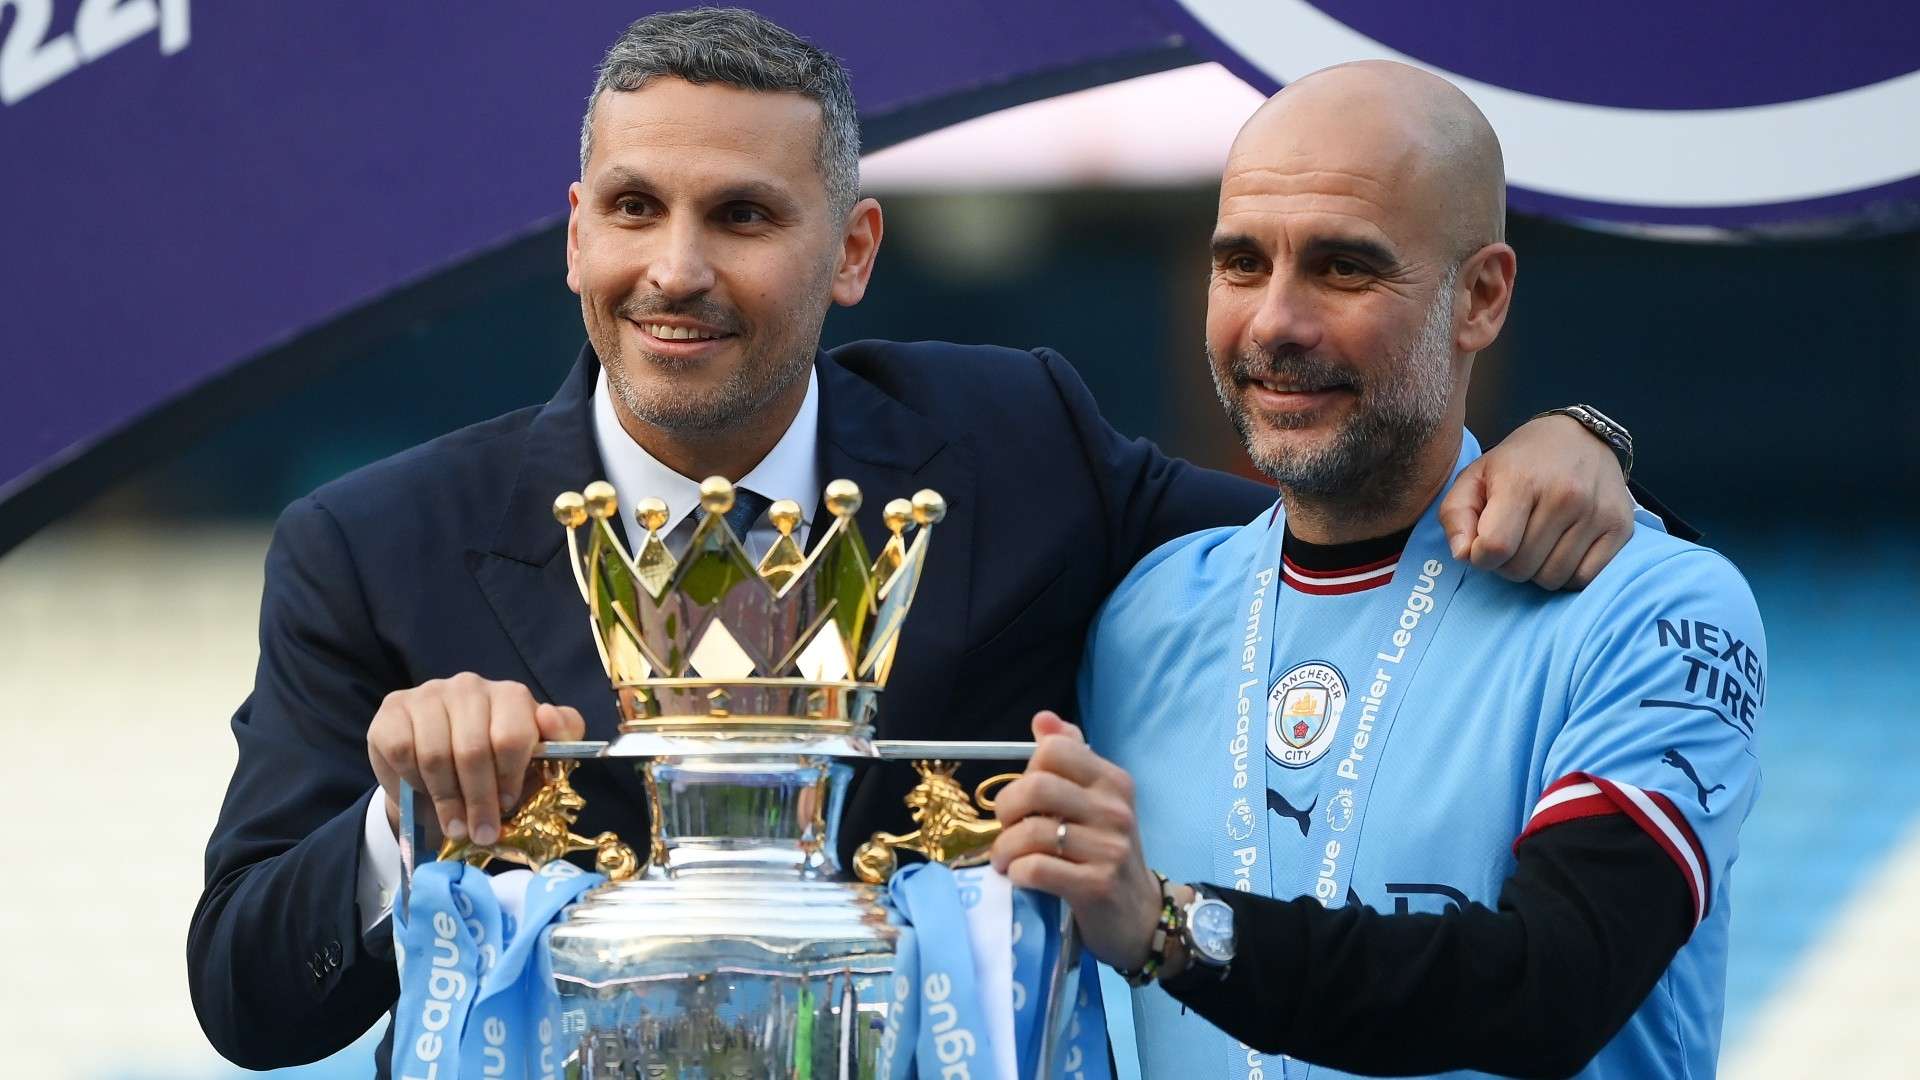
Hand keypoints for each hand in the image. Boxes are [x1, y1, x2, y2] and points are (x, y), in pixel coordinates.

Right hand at [366, 673, 584, 847]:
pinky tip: (422, 794)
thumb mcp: (535, 756)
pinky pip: (402, 751)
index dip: (510, 776)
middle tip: (481, 832)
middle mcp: (469, 687)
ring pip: (436, 755)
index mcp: (510, 695)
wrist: (438, 768)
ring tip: (454, 826)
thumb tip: (548, 718)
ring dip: (446, 800)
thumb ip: (560, 737)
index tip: (509, 805)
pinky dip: (412, 781)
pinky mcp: (393, 710)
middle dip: (479, 800)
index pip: (513, 734)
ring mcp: (428, 695)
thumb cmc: (493, 765)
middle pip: (473, 750)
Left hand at [989, 711, 1164, 969]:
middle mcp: (1114, 808)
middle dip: (1007, 809)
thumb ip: (1070, 758)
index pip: (1054, 750)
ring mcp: (1109, 848)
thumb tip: (1043, 719)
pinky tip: (1021, 877)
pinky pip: (1037, 869)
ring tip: (1006, 859)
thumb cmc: (1106, 855)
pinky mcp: (1097, 885)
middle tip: (1006, 829)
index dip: (1027, 772)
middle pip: (1036, 786)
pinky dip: (1018, 872)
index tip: (1026, 799)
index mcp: (1112, 781)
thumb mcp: (1095, 802)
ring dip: (1005, 848)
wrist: (1140, 916)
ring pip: (1031, 831)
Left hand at [1439, 414, 1632, 589]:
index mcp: (1522, 481)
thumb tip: (1463, 555)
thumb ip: (1456, 515)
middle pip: (1522, 568)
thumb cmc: (1519, 462)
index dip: (1481, 557)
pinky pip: (1584, 578)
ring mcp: (1596, 512)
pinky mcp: (1620, 527)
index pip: (1495, 547)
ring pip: (1552, 578)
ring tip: (1535, 543)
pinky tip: (1560, 550)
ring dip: (1536, 571)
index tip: (1482, 546)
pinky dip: (1567, 574)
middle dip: (1507, 564)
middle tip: (1512, 541)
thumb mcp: (1475, 476)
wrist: (1579, 437)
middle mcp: (1565, 496)